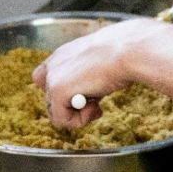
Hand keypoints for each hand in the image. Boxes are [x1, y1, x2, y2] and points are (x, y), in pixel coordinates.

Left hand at [33, 21, 151, 129]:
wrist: (128, 51)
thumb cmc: (122, 55)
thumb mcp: (99, 64)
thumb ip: (84, 77)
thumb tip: (87, 93)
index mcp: (63, 54)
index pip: (44, 78)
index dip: (61, 93)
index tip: (84, 93)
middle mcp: (54, 64)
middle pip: (51, 100)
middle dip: (73, 106)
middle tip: (96, 100)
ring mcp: (53, 78)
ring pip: (56, 112)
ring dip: (78, 114)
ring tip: (97, 102)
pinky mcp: (58, 91)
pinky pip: (62, 120)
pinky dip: (80, 120)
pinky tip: (96, 106)